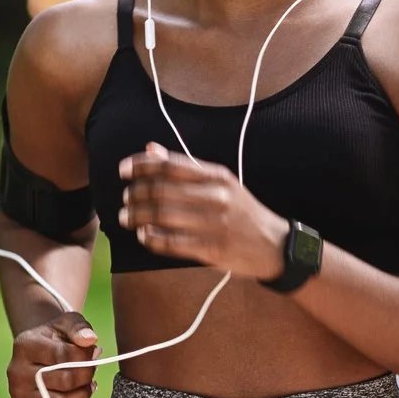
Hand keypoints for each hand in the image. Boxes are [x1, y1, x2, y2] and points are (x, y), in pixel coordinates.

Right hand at [8, 311, 98, 397]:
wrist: (38, 354)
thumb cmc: (57, 337)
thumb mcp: (68, 323)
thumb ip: (80, 328)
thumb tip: (90, 341)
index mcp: (25, 345)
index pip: (64, 355)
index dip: (86, 356)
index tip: (92, 353)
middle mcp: (16, 371)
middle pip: (65, 381)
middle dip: (87, 376)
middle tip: (91, 370)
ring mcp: (17, 394)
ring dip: (82, 396)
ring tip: (86, 385)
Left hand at [117, 143, 291, 278]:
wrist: (275, 245)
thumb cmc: (242, 212)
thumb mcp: (220, 182)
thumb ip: (185, 167)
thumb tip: (151, 149)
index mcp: (217, 176)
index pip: (170, 165)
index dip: (141, 166)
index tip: (123, 170)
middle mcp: (215, 196)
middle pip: (161, 190)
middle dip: (134, 194)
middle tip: (124, 198)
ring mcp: (214, 223)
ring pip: (162, 216)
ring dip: (137, 216)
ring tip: (126, 218)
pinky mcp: (211, 248)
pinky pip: (171, 242)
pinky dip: (151, 238)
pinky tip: (144, 236)